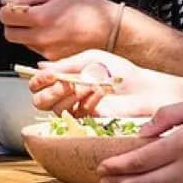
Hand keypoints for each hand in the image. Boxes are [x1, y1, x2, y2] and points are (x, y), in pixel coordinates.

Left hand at [0, 0, 115, 58]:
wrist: (111, 30)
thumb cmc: (89, 8)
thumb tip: (7, 0)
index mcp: (41, 17)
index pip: (5, 17)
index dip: (7, 9)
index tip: (13, 7)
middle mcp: (41, 38)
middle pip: (9, 34)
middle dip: (13, 24)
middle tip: (25, 16)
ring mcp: (47, 51)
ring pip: (23, 43)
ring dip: (27, 33)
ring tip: (47, 23)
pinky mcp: (54, 60)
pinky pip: (37, 50)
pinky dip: (40, 42)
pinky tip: (54, 33)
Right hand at [26, 51, 174, 118]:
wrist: (144, 89)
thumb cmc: (121, 72)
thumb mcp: (91, 59)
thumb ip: (65, 64)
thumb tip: (40, 68)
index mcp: (66, 77)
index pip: (38, 83)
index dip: (38, 81)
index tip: (48, 76)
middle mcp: (68, 95)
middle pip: (40, 101)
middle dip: (52, 91)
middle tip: (66, 84)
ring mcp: (76, 110)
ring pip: (56, 109)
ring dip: (71, 94)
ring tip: (89, 85)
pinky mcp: (87, 123)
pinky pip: (75, 115)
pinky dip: (86, 102)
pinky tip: (99, 93)